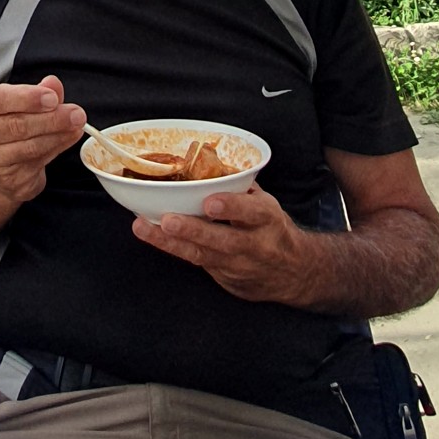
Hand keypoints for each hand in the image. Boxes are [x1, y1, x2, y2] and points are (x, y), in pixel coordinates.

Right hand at [0, 74, 85, 206]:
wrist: (3, 165)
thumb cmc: (14, 124)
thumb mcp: (26, 101)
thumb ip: (41, 91)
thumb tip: (53, 84)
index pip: (0, 99)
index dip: (28, 98)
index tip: (52, 98)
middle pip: (18, 124)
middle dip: (52, 118)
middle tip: (76, 114)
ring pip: (29, 146)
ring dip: (58, 135)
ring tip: (77, 125)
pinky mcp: (8, 177)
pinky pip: (37, 161)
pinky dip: (57, 148)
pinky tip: (69, 137)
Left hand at [131, 184, 309, 304]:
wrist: (294, 274)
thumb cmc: (272, 229)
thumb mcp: (266, 204)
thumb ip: (240, 187)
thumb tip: (209, 158)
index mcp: (267, 219)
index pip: (252, 213)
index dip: (232, 207)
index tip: (210, 202)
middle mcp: (255, 245)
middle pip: (223, 240)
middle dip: (193, 230)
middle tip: (168, 220)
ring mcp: (238, 266)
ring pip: (203, 255)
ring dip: (171, 242)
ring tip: (144, 228)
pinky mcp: (225, 280)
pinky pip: (197, 263)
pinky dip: (174, 249)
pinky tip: (152, 235)